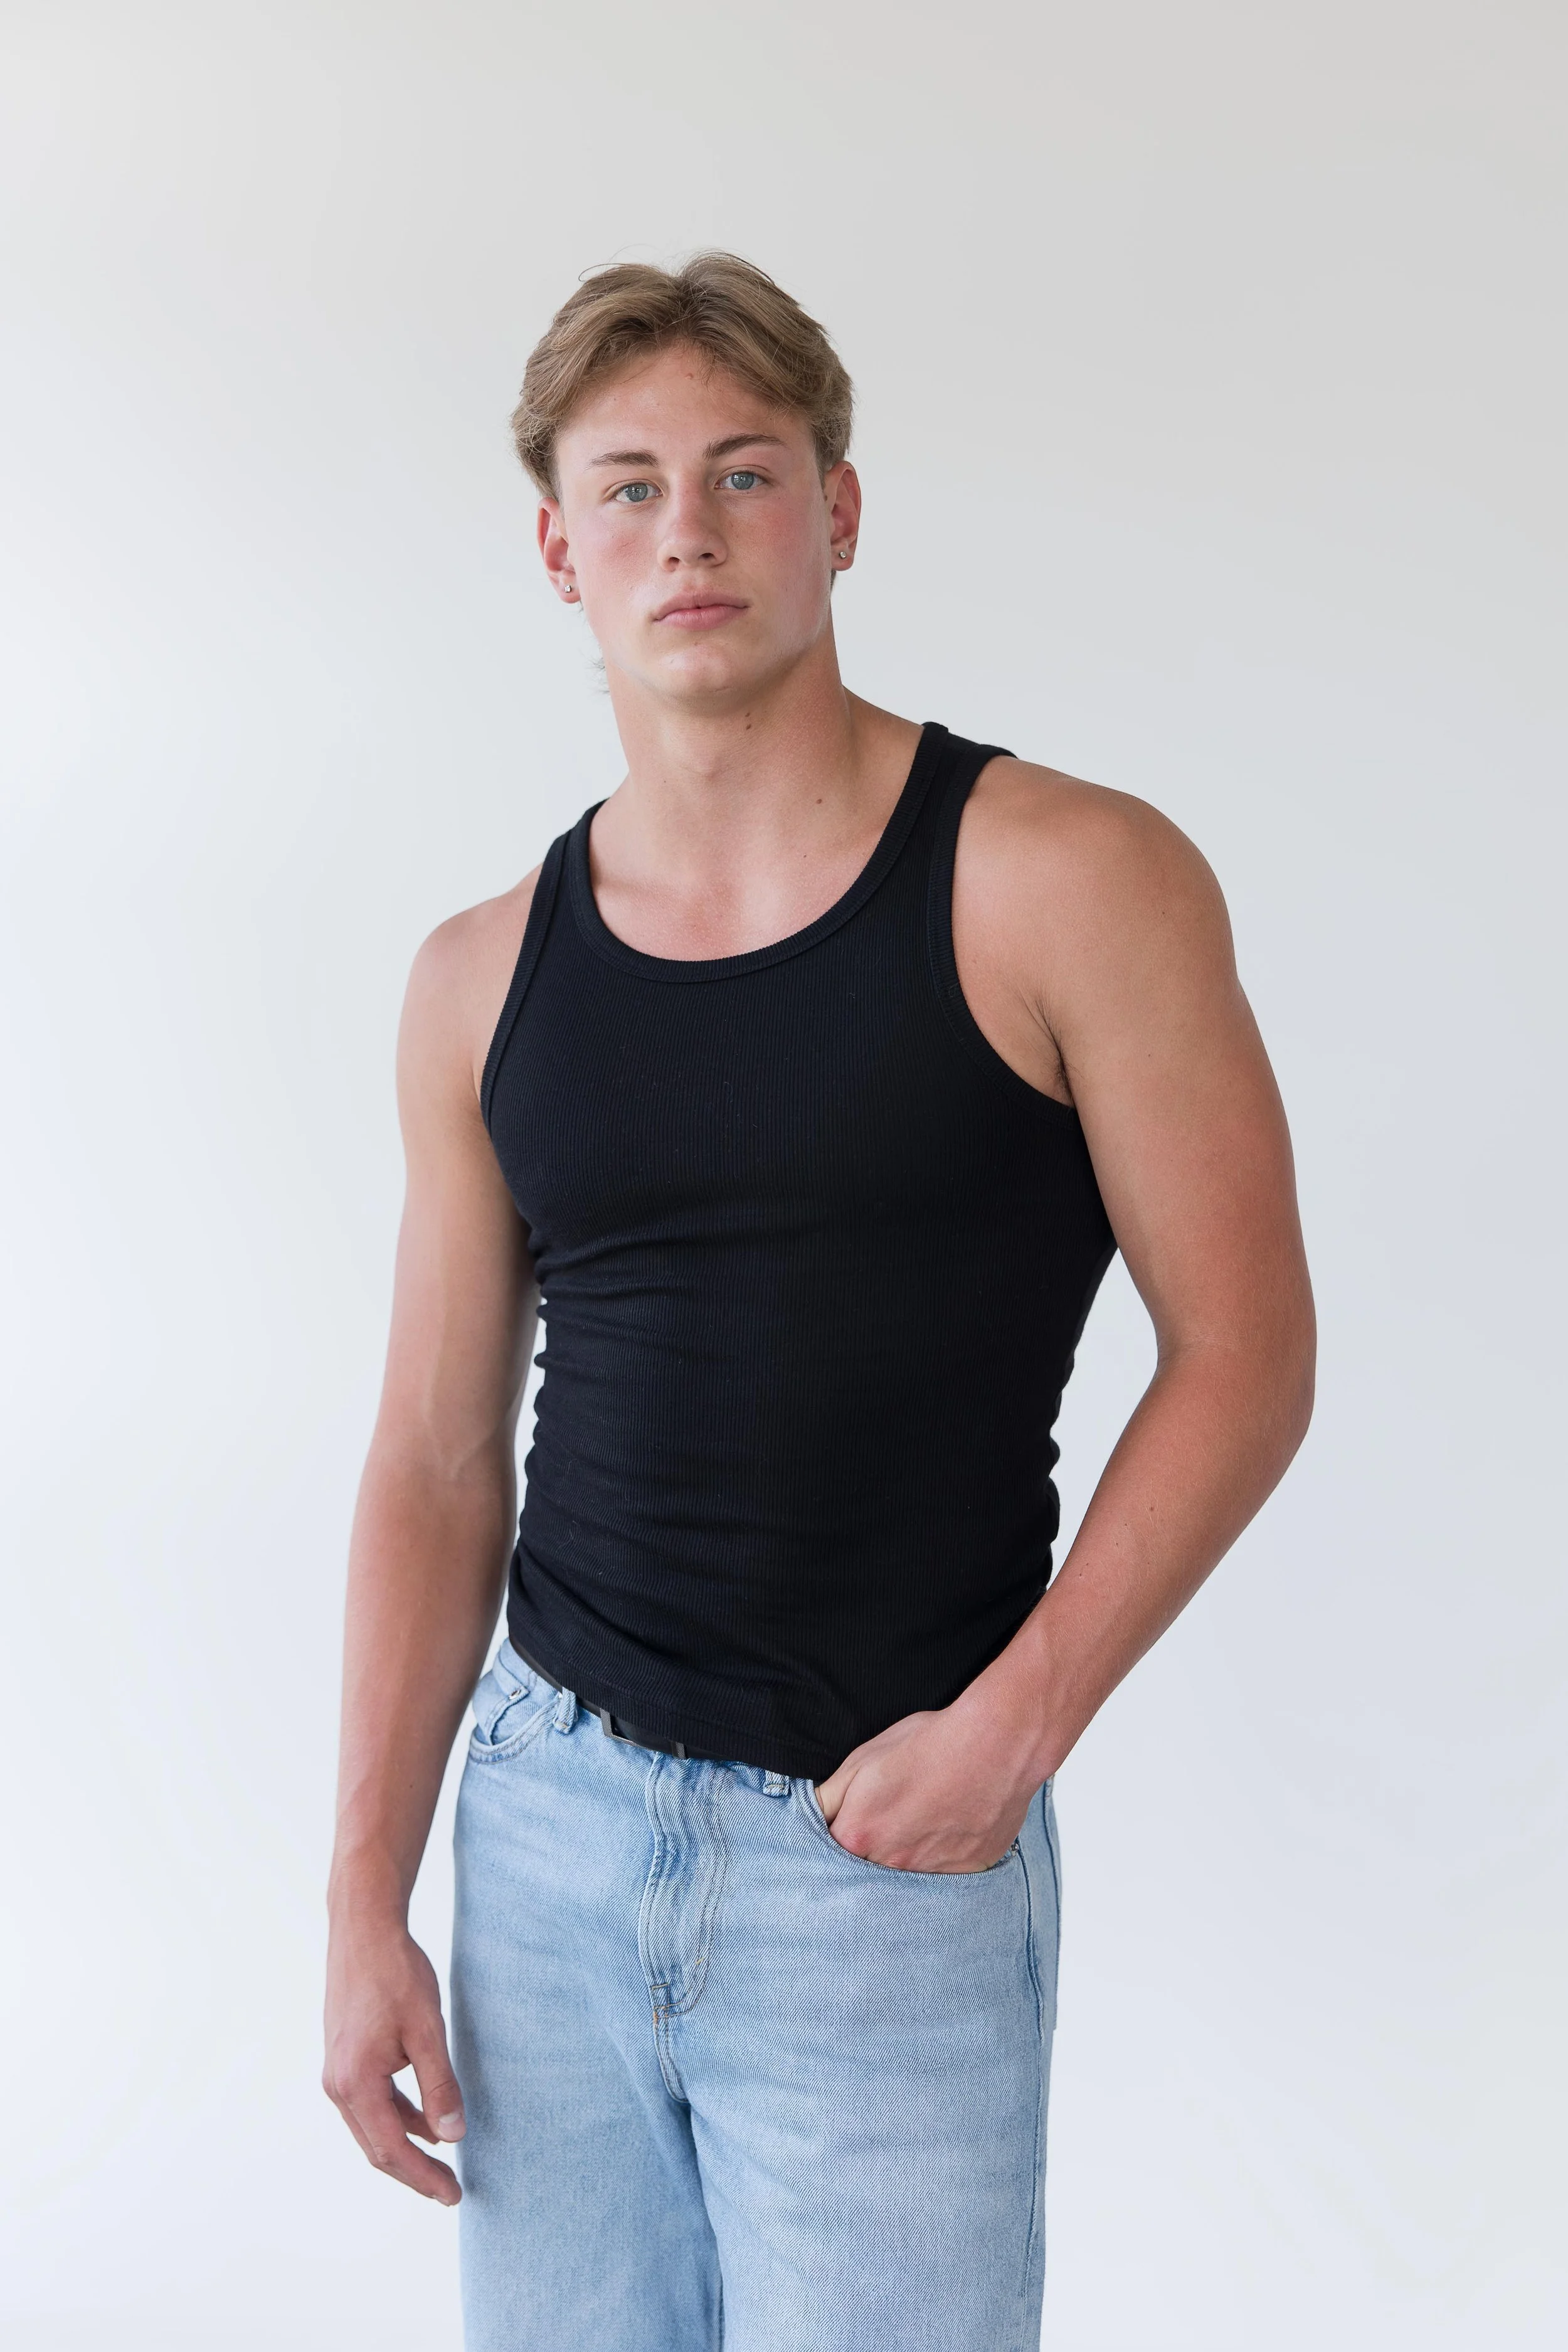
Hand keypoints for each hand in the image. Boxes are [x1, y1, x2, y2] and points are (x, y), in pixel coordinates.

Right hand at [323, 1911, 465, 2203]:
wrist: (364, 1928)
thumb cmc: (396, 1974)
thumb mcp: (427, 2030)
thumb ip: (440, 2086)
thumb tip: (453, 2137)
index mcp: (355, 2083)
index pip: (392, 2148)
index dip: (423, 2176)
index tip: (452, 2194)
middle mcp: (338, 2084)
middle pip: (377, 2146)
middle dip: (414, 2171)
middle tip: (449, 2190)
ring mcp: (337, 2071)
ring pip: (373, 2125)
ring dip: (406, 2144)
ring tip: (442, 2161)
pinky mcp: (344, 2057)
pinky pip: (371, 2101)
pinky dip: (398, 2116)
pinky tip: (425, 2119)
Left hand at [813, 1691, 1043, 1873]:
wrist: (994, 1743)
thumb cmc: (928, 1744)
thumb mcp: (862, 1759)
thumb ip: (829, 1796)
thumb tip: (813, 1818)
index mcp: (859, 1836)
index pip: (830, 1856)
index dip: (839, 1840)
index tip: (851, 1828)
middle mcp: (892, 1865)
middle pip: (867, 1875)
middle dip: (870, 1857)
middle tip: (889, 1826)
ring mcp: (931, 1874)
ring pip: (906, 1879)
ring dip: (907, 1860)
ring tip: (921, 1826)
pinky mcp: (966, 1873)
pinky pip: (943, 1878)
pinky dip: (941, 1860)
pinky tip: (949, 1831)